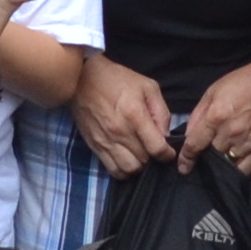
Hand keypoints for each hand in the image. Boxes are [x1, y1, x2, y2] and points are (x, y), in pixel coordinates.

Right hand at [70, 53, 175, 178]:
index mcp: (135, 115)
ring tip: (140, 154)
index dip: (167, 154)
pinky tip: (127, 158)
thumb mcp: (147, 86)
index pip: (157, 148)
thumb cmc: (116, 80)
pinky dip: (123, 170)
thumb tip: (166, 135)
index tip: (168, 151)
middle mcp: (120, 132)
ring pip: (129, 170)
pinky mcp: (95, 146)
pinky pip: (113, 170)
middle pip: (144, 161)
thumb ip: (161, 112)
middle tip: (152, 149)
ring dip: (138, 166)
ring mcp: (106, 141)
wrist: (81, 79)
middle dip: (153, 158)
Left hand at [176, 53, 250, 168]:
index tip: (183, 167)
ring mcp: (247, 143)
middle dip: (204, 160)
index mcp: (216, 117)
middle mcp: (230, 133)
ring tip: (217, 166)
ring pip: (227, 166)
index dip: (186, 159)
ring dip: (220, 167)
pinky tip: (233, 169)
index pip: (194, 145)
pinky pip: (246, 171)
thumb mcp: (214, 90)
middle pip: (210, 157)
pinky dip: (237, 172)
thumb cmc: (244, 82)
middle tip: (202, 161)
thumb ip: (198, 113)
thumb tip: (188, 135)